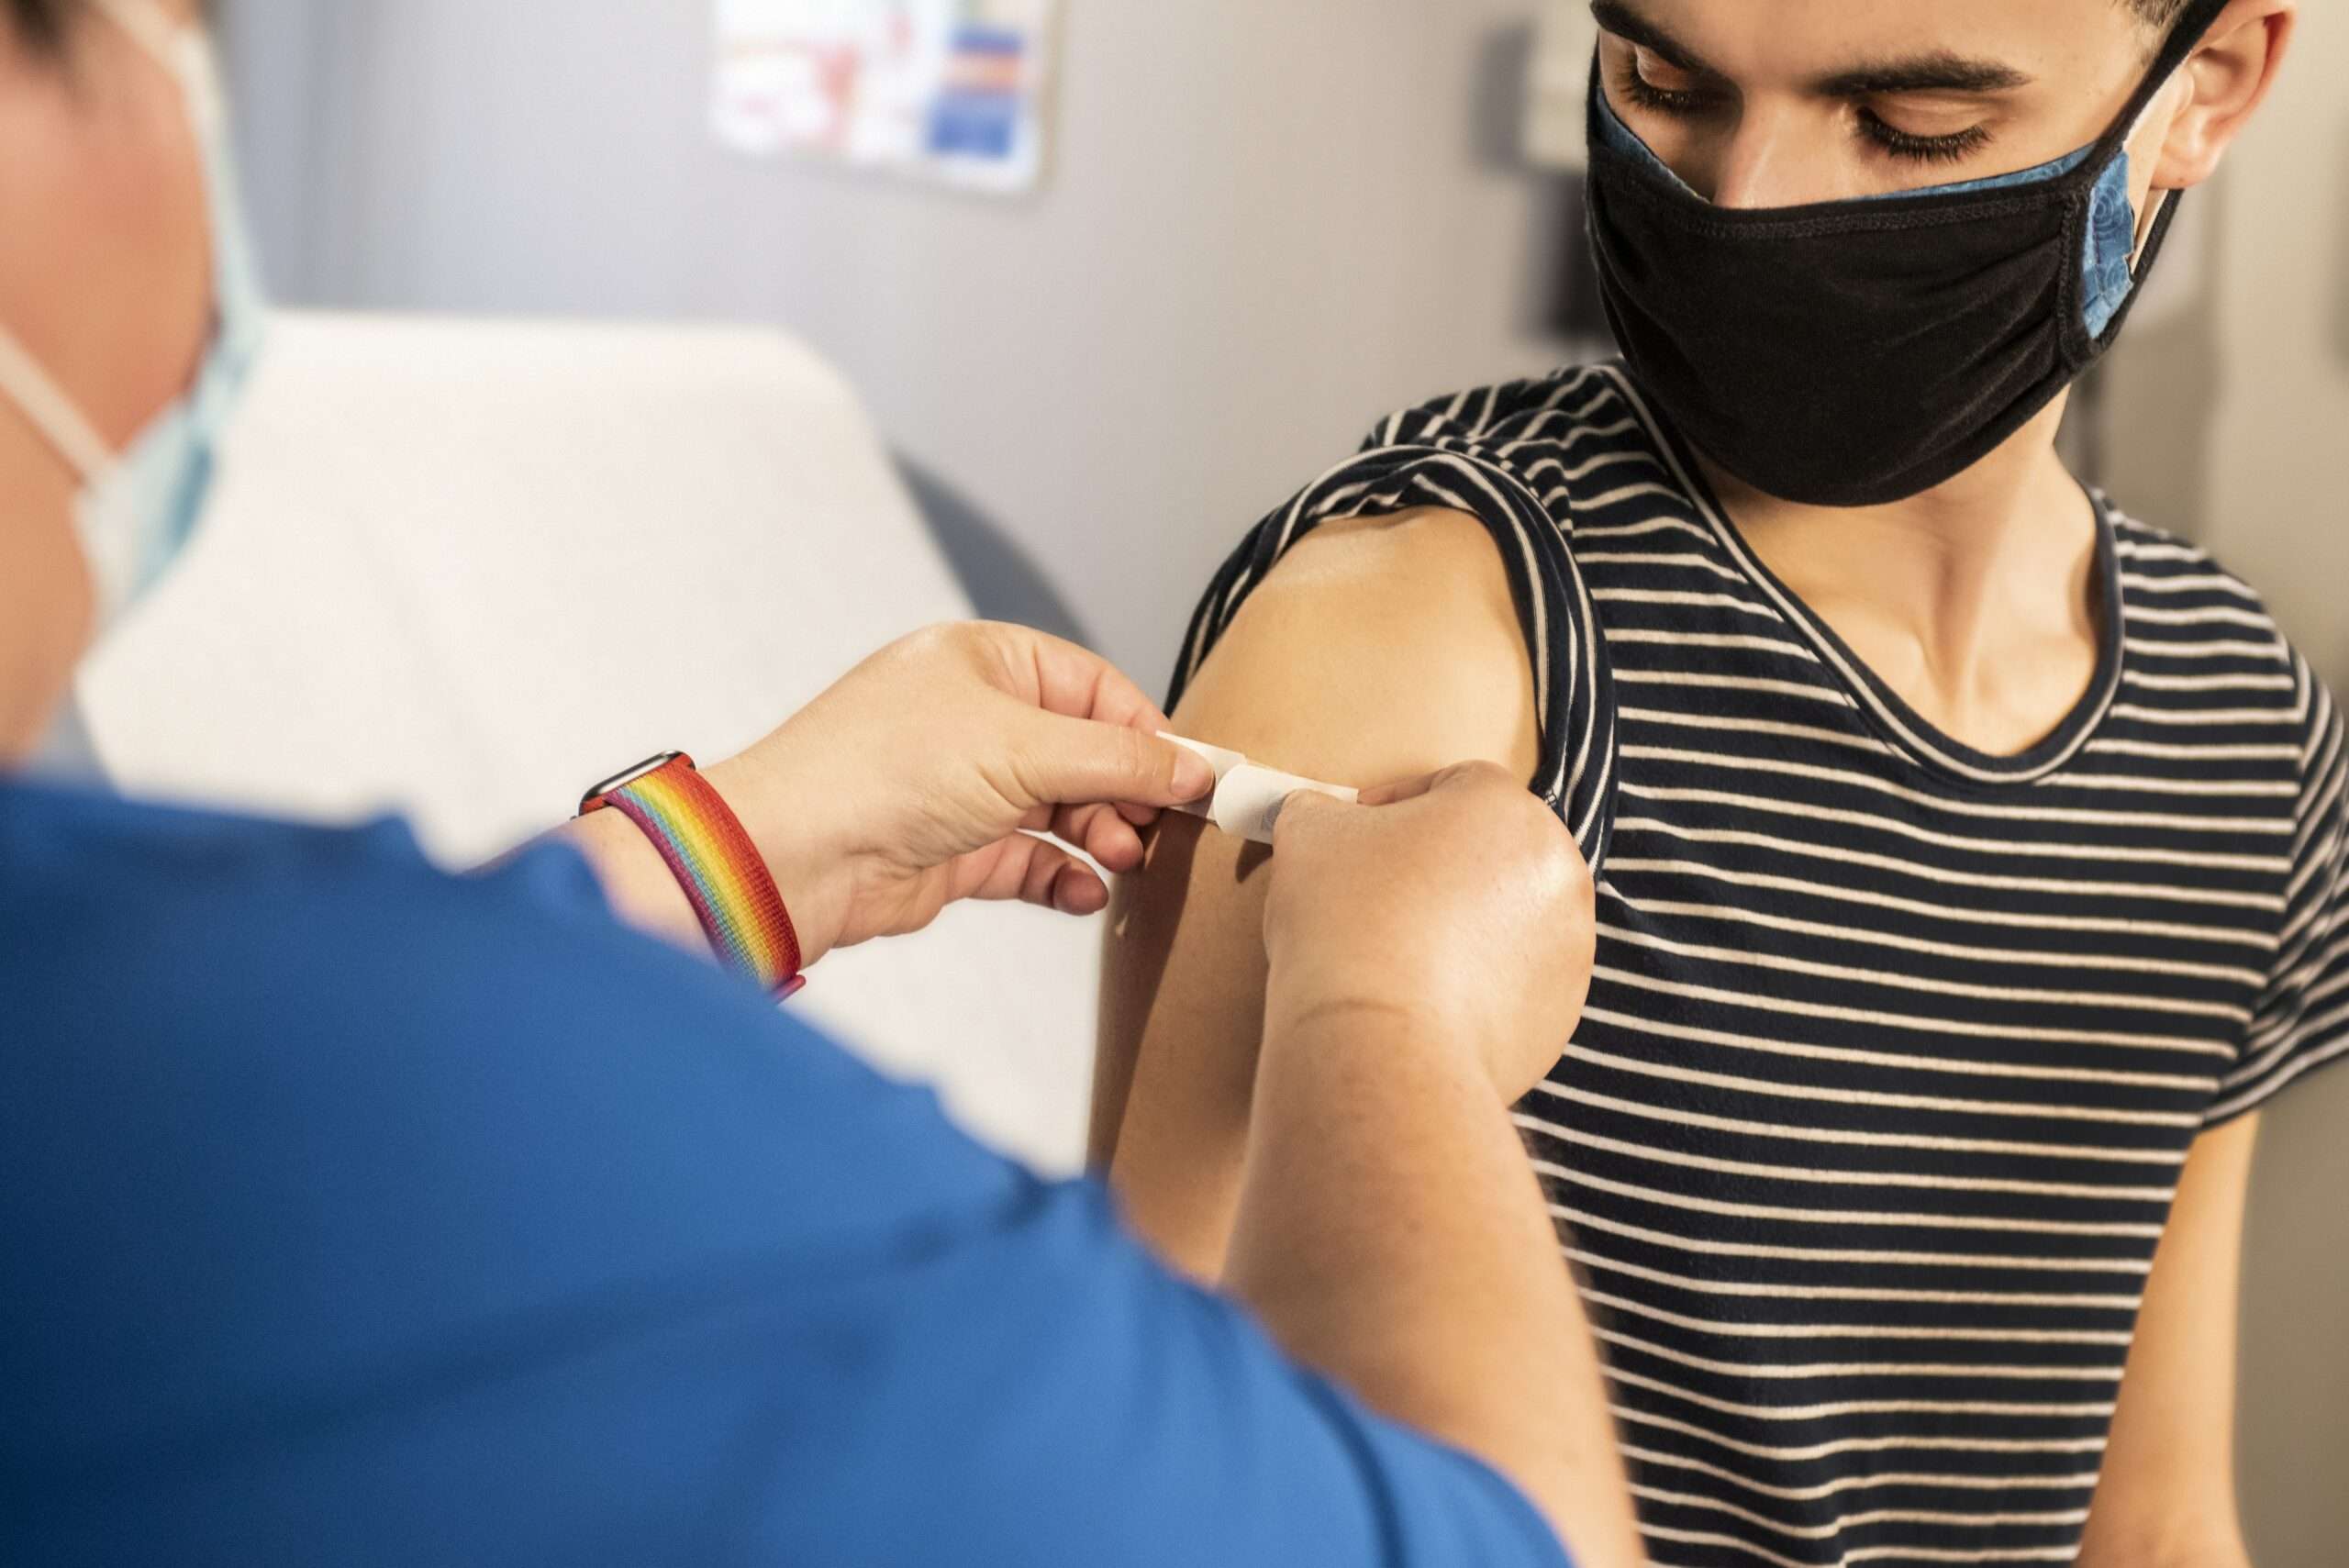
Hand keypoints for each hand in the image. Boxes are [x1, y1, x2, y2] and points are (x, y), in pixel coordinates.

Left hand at [706, 623, 1216, 964]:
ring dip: (1100, 836)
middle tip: (1161, 829)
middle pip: (1083, 752)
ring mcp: (962, 787)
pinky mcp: (952, 850)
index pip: (1095, 689)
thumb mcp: (1021, 748)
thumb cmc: (879, 771)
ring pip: (1061, 809)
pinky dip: (1063, 877)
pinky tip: (1088, 893)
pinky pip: (1029, 861)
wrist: (792, 854)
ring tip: (1123, 860)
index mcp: (984, 661)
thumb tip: (1193, 769)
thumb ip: (1118, 760)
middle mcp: (973, 718)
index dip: (1148, 735)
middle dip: (1126, 793)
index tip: (1197, 778)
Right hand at [1261, 762, 1595, 1102]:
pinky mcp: (1560, 1011)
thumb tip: (1321, 817)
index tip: (1357, 837)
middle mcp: (1556, 869)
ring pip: (1508, 917)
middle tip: (1381, 895)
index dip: (1397, 805)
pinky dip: (1478, 983)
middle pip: (1491, 851)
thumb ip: (1322, 811)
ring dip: (1463, 924)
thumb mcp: (1310, 834)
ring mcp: (1568, 945)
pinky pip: (1516, 981)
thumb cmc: (1347, 923)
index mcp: (1506, 806)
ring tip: (1401, 952)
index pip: (1452, 785)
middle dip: (1439, 866)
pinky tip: (1425, 998)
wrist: (1379, 1043)